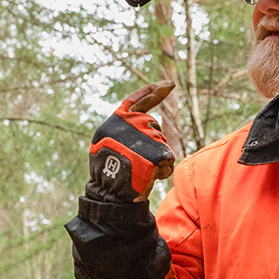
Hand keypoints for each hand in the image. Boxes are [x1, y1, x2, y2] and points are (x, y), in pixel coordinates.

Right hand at [86, 82, 175, 203]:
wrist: (109, 193)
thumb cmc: (110, 171)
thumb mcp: (112, 144)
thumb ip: (128, 131)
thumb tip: (149, 123)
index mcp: (116, 119)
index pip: (137, 101)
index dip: (153, 92)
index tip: (169, 85)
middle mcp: (130, 123)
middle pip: (154, 126)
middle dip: (152, 142)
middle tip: (136, 160)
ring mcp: (144, 135)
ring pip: (162, 143)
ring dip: (156, 158)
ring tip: (140, 169)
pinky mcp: (156, 150)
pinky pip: (169, 158)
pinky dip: (163, 170)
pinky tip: (149, 176)